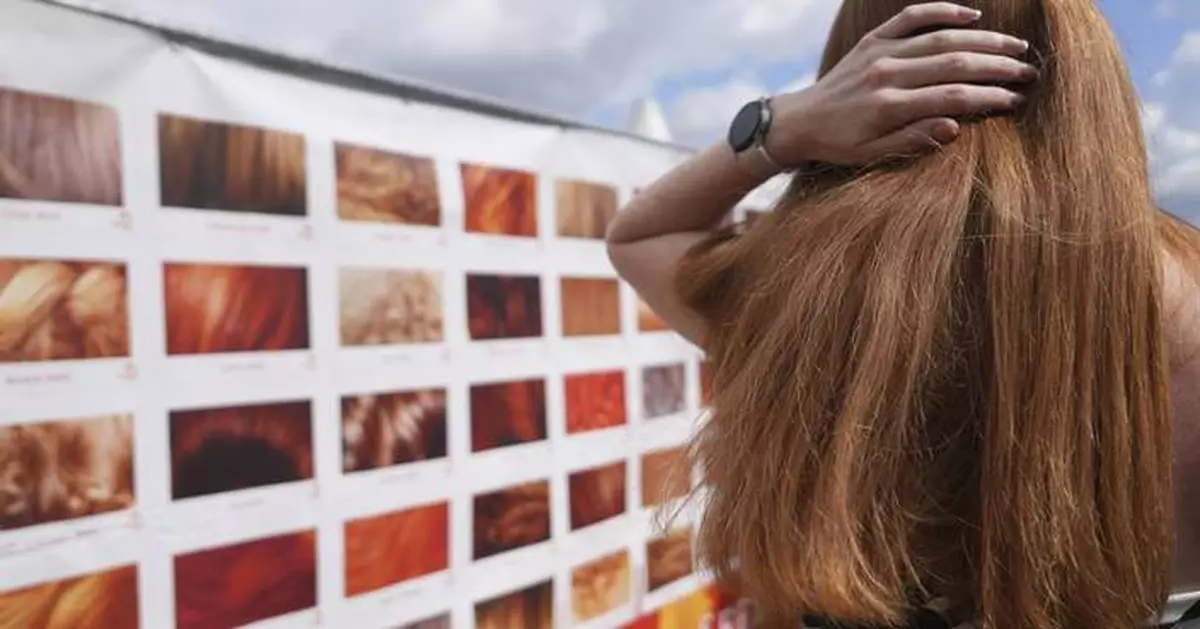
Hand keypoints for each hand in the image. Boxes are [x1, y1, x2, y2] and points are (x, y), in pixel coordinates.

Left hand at [765, 2, 1035, 166]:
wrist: (800, 121)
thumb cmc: (840, 144)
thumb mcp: (873, 155)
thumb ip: (913, 140)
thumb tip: (956, 126)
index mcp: (888, 106)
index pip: (953, 97)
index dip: (990, 97)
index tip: (1017, 101)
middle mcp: (887, 74)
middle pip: (955, 63)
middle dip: (998, 67)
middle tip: (1029, 72)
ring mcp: (880, 52)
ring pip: (942, 37)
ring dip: (983, 40)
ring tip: (1015, 47)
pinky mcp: (873, 40)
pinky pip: (912, 17)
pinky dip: (943, 11)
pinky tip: (972, 16)